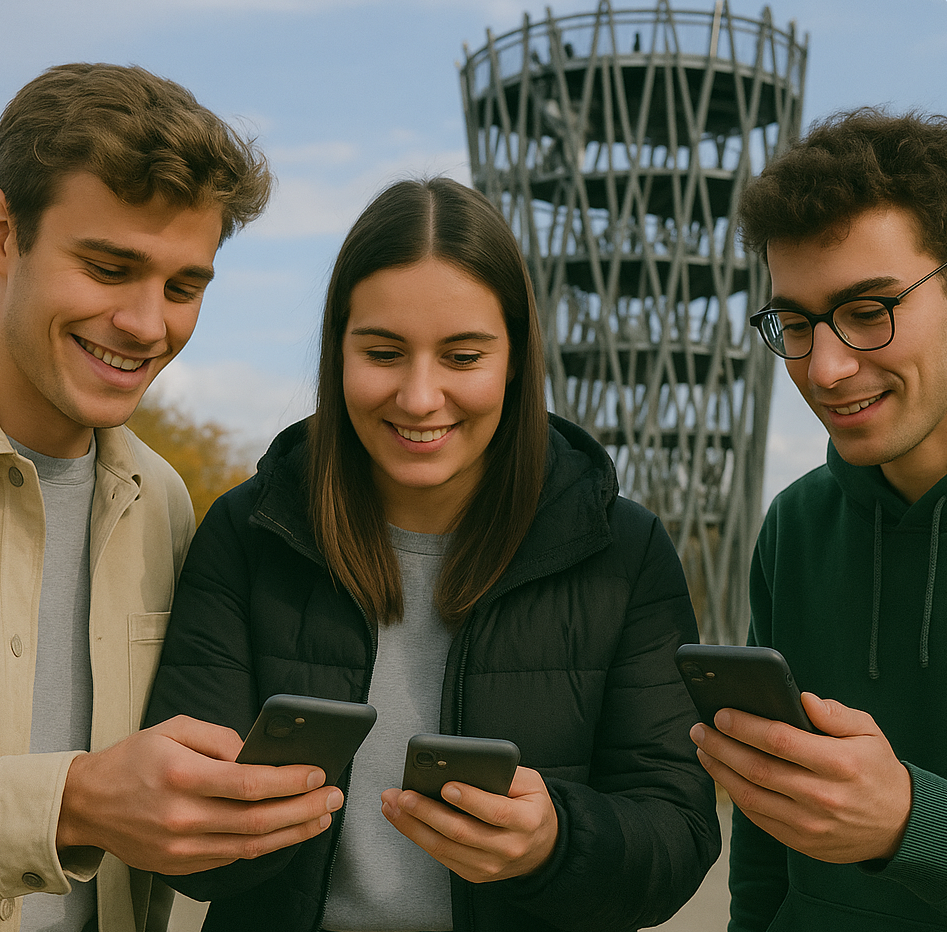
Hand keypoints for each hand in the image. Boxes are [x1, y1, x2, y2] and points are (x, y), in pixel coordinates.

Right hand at [57, 715, 343, 873]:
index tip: (318, 773)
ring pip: (251, 845)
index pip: (249, 783)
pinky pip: (233, 857)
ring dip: (294, 832)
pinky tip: (288, 831)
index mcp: (182, 776)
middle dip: (304, 809)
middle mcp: (183, 816)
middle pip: (258, 820)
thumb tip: (258, 752)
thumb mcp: (174, 728)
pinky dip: (265, 845)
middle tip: (334, 797)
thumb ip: (220, 737)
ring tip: (322, 817)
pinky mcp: (181, 865)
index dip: (289, 781)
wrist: (87, 804)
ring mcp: (182, 848)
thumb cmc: (132, 760)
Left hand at [379, 766, 557, 882]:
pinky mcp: (473, 874)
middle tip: (404, 795)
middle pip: (461, 832)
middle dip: (428, 812)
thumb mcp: (531, 784)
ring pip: (445, 848)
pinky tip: (403, 820)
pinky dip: (418, 837)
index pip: (495, 811)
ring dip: (413, 826)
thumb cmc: (531, 808)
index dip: (470, 799)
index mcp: (526, 821)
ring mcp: (488, 865)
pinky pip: (441, 856)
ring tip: (393, 805)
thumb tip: (469, 764)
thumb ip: (506, 773)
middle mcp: (507, 847)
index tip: (446, 786)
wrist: (542, 848)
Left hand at [690, 693, 911, 862]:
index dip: (744, 725)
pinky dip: (735, 795)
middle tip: (699, 728)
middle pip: (757, 769)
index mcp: (839, 764)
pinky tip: (723, 774)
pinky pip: (758, 817)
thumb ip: (835, 713)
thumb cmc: (876, 770)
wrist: (899, 826)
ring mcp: (810, 825)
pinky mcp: (801, 842)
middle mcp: (823, 797)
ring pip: (750, 796)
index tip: (720, 713)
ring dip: (720, 770)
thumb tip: (802, 698)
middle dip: (721, 746)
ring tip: (703, 748)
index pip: (780, 741)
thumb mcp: (869, 733)